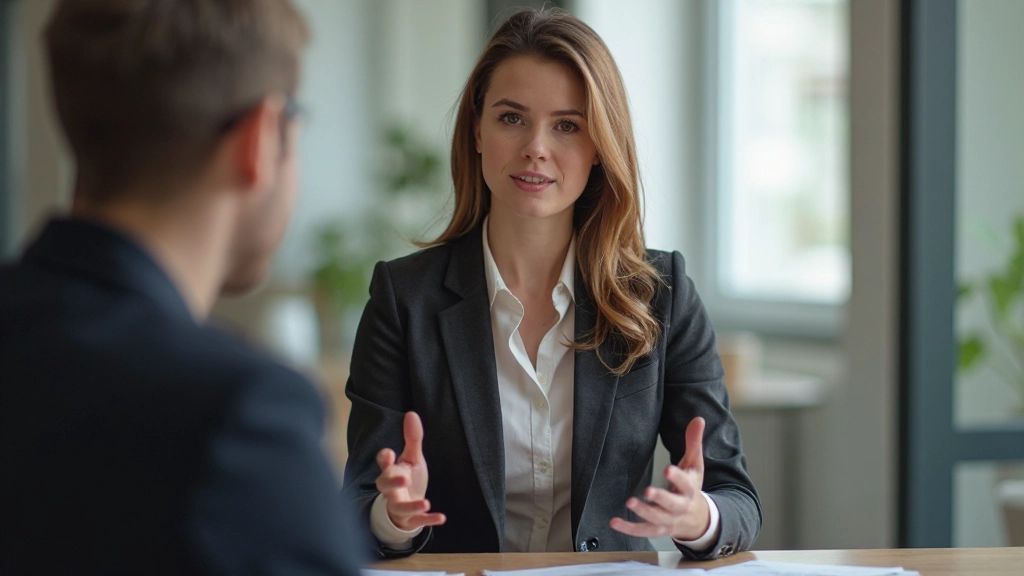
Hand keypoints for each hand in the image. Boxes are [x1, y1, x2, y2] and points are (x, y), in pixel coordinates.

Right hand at [374, 411, 445, 530]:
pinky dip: (428, 520)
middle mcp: (392, 489)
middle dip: (392, 482)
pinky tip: (442, 518)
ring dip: (412, 505)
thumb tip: (411, 413)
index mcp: (392, 471)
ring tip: (426, 502)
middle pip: (384, 486)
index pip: (383, 465)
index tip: (388, 453)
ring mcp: (399, 505)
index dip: (384, 459)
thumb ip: (412, 439)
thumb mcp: (412, 459)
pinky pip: (417, 521)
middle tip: (404, 478)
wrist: (406, 509)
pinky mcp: (409, 519)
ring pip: (399, 507)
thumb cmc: (408, 479)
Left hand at [609, 417, 710, 540]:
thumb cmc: (692, 486)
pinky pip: (643, 531)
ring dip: (643, 512)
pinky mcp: (658, 529)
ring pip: (657, 519)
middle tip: (647, 490)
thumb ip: (693, 442)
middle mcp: (681, 507)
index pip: (686, 483)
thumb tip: (698, 418)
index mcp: (691, 489)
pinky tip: (614, 522)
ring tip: (629, 502)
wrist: (698, 519)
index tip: (668, 468)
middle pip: (672, 504)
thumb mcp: (695, 464)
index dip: (678, 477)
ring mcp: (669, 520)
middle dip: (660, 498)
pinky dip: (629, 529)